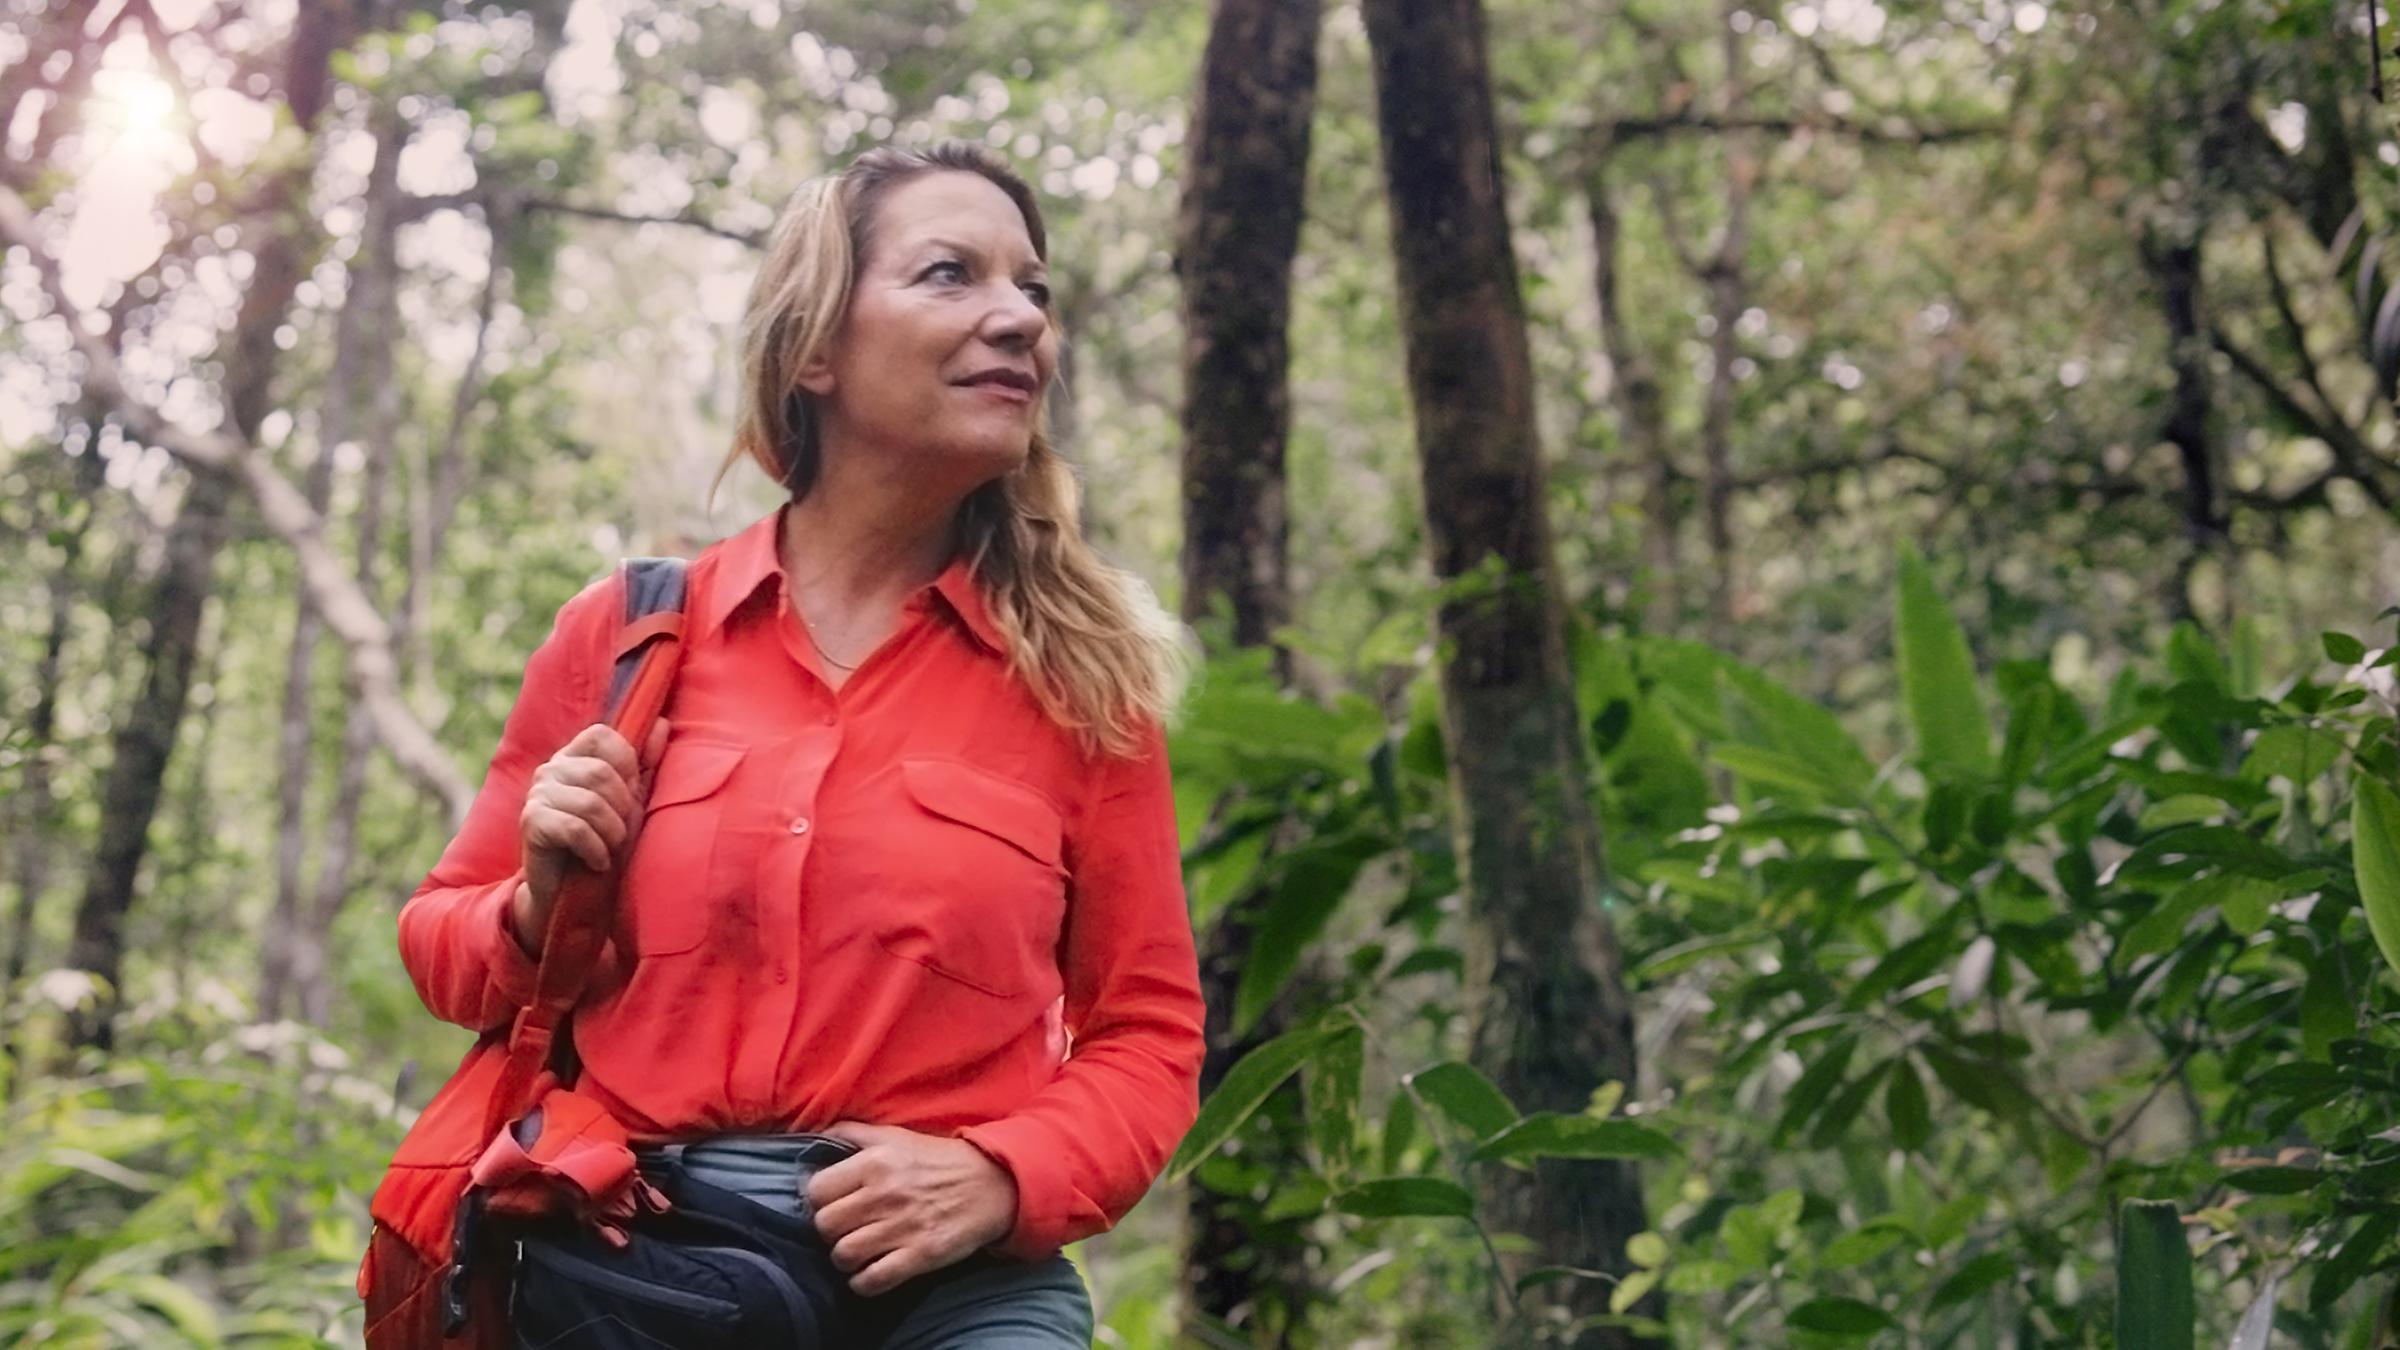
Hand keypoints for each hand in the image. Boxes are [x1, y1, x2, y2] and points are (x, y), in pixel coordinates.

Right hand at [510, 719, 668, 953]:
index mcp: (575, 757)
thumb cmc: (604, 842)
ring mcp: (537, 794)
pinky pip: (575, 829)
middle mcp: (551, 769)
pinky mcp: (531, 822)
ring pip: (590, 802)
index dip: (625, 762)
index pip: (602, 734)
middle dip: (622, 808)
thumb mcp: (630, 801)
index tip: (629, 793)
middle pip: (600, 773)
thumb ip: (644, 763)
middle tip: (619, 832)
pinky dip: (596, 849)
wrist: (571, 892)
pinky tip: (597, 861)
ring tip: (610, 848)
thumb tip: (661, 723)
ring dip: (612, 832)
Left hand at [804, 1121, 1018, 1295]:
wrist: (992, 1184)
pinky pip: (872, 1281)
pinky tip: (870, 1273)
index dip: (819, 1201)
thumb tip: (812, 1138)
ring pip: (843, 1255)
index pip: (816, 1191)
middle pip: (825, 1226)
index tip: (833, 1205)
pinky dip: (864, 1283)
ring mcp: (902, 1227)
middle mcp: (884, 1194)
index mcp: (874, 1162)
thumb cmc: (937, 1160)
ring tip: (858, 1252)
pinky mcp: (920, 1255)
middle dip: (831, 1232)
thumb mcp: (895, 1136)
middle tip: (846, 1230)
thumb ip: (852, 1133)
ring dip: (846, 1259)